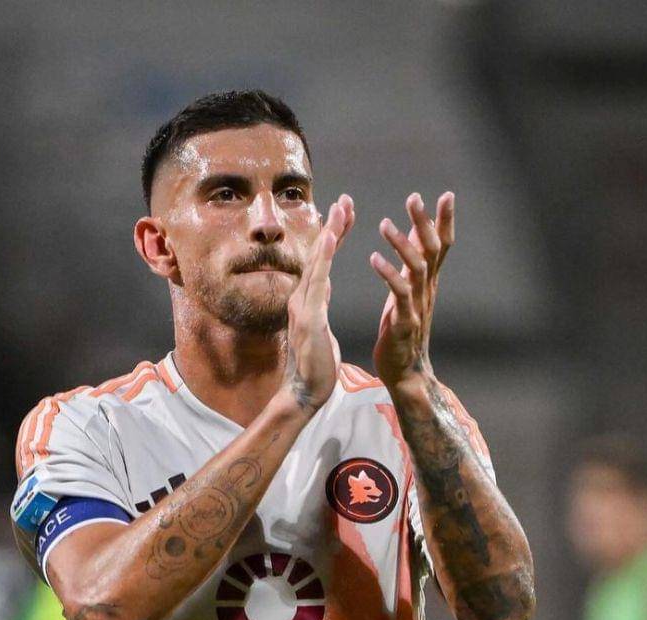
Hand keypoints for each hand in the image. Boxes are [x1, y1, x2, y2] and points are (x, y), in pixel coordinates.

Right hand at [281, 194, 353, 412]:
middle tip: (345, 199)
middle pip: (319, 255)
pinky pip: (318, 283)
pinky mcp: (310, 319)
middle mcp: (302, 298)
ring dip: (329, 234)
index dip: (334, 236)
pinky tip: (331, 239)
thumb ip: (319, 305)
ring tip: (339, 209)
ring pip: (317, 263)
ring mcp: (304, 307)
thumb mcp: (320, 328)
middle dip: (333, 226)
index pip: (323, 261)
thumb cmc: (314, 366)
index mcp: (308, 300)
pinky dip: (324, 258)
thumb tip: (322, 289)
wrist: (304, 393)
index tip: (345, 213)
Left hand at [370, 192, 453, 388]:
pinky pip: (399, 294)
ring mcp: (417, 306)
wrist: (404, 372)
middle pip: (433, 250)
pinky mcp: (404, 322)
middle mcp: (426, 290)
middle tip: (414, 197)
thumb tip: (421, 232)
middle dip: (425, 222)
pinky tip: (374, 258)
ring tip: (385, 224)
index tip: (447, 195)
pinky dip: (389, 274)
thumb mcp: (409, 290)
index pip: (441, 245)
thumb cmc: (402, 329)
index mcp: (426, 282)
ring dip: (402, 244)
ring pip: (417, 268)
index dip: (445, 221)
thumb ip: (415, 262)